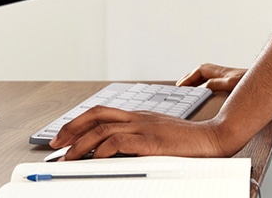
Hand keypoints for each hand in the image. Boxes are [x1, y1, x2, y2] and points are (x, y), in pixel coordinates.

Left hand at [49, 105, 233, 159]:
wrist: (215, 139)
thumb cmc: (191, 143)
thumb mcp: (161, 137)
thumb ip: (141, 140)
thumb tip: (116, 153)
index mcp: (140, 116)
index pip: (102, 112)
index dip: (79, 122)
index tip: (65, 136)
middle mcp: (139, 117)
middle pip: (96, 115)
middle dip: (71, 129)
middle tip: (56, 144)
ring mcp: (144, 127)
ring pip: (102, 128)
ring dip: (80, 143)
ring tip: (68, 157)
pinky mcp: (151, 140)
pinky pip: (119, 142)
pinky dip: (101, 150)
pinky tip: (94, 159)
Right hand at [177, 63, 246, 92]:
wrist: (268, 84)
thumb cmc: (253, 83)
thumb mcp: (232, 84)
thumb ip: (216, 84)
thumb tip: (202, 87)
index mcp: (222, 72)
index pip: (201, 70)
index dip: (189, 78)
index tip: (180, 86)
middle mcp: (225, 74)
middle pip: (203, 72)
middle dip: (191, 78)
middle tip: (181, 87)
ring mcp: (230, 79)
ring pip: (210, 77)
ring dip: (199, 82)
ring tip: (190, 90)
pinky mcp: (235, 85)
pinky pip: (216, 83)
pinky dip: (208, 87)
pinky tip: (208, 96)